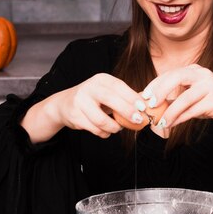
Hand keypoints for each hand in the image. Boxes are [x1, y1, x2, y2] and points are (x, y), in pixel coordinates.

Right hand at [26, 73, 145, 140]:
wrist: (64, 104)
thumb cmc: (93, 99)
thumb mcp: (107, 92)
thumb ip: (125, 97)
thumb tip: (148, 104)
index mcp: (101, 79)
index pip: (119, 86)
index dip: (132, 97)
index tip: (144, 108)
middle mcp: (89, 88)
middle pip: (111, 99)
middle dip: (127, 111)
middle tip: (138, 120)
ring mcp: (80, 102)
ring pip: (102, 120)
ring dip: (114, 127)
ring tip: (118, 128)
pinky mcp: (75, 115)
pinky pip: (95, 129)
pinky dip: (104, 133)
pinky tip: (107, 131)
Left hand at [141, 64, 212, 128]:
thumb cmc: (210, 101)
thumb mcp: (191, 95)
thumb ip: (174, 97)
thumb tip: (150, 105)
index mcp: (194, 70)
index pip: (170, 74)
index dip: (155, 85)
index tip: (144, 96)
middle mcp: (202, 74)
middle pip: (176, 78)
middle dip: (160, 91)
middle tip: (150, 104)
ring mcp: (210, 86)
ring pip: (184, 98)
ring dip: (170, 112)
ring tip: (160, 122)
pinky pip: (193, 110)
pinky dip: (180, 118)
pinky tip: (172, 124)